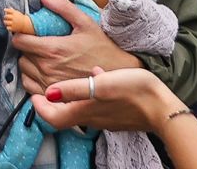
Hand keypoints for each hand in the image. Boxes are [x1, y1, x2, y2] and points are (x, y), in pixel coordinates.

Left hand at [11, 0, 129, 94]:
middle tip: (41, 43)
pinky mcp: (53, 98)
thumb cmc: (102, 47)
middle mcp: (47, 69)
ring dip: (30, 63)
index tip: (28, 31)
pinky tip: (46, 71)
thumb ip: (62, 7)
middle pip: (21, 56)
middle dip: (28, 48)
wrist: (117, 73)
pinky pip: (29, 86)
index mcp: (53, 49)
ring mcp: (49, 85)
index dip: (21, 33)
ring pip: (24, 71)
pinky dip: (33, 78)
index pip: (20, 41)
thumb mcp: (85, 22)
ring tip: (44, 57)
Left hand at [34, 67, 185, 133]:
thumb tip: (48, 92)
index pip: (52, 118)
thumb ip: (74, 89)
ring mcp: (104, 119)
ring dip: (67, 98)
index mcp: (84, 110)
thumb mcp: (101, 84)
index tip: (33, 94)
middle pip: (62, 115)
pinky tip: (97, 76)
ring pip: (78, 110)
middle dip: (49, 102)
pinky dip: (86, 95)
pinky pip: (93, 107)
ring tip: (65, 80)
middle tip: (42, 83)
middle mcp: (91, 118)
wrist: (163, 107)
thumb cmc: (133, 91)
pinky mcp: (115, 114)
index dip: (40, 107)